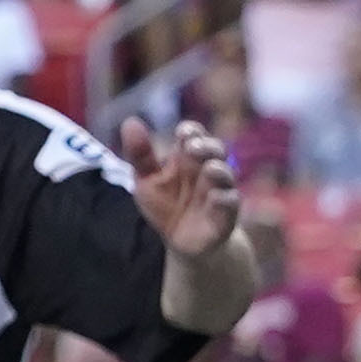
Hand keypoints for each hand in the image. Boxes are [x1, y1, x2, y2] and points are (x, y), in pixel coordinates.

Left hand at [131, 120, 245, 262]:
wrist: (180, 240)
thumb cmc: (166, 203)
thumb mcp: (146, 179)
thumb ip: (140, 154)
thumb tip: (130, 121)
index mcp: (188, 157)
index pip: (194, 134)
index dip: (191, 131)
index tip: (182, 133)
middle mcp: (207, 168)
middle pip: (215, 149)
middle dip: (206, 146)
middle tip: (193, 148)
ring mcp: (219, 190)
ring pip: (225, 174)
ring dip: (219, 170)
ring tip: (209, 168)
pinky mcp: (226, 214)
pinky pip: (230, 202)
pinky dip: (223, 198)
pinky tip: (214, 197)